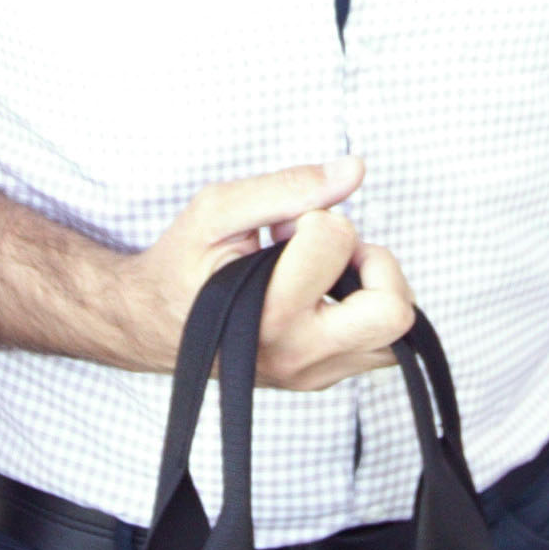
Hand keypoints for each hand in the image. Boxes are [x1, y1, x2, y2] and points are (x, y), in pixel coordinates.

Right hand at [117, 155, 412, 390]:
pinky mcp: (323, 379)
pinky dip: (368, 309)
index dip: (317, 216)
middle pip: (394, 312)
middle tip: (333, 253)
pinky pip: (382, 346)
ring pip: (398, 333)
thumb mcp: (217, 209)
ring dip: (376, 288)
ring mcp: (314, 375)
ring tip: (326, 273)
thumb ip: (287, 186)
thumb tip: (354, 170)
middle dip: (374, 263)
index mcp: (266, 314)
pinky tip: (327, 293)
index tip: (284, 227)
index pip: (337, 242)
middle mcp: (297, 354)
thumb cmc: (182, 263)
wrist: (151, 324)